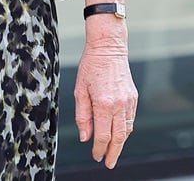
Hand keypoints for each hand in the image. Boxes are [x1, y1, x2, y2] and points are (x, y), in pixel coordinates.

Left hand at [74, 33, 136, 168]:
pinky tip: (118, 134)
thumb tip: (85, 136)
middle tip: (108, 163)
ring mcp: (129, 102)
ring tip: (112, 152)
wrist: (108, 49)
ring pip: (127, 130)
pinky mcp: (134, 98)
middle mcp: (119, 105)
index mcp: (104, 103)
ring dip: (120, 143)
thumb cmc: (90, 66)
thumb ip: (82, 115)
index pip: (103, 134)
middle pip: (119, 137)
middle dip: (113, 152)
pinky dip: (125, 129)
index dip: (99, 148)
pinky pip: (130, 120)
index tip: (96, 156)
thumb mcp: (79, 90)